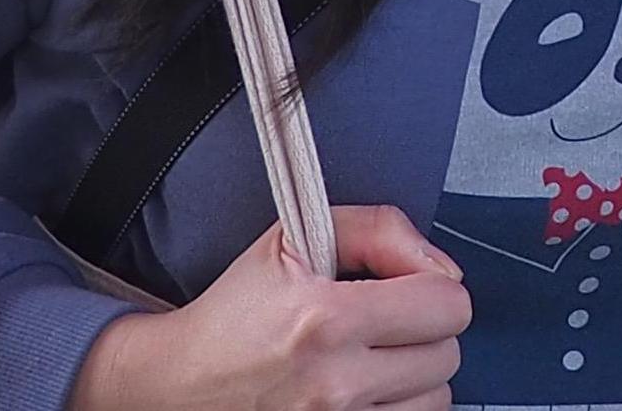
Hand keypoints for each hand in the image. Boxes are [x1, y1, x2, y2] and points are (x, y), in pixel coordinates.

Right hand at [67, 204, 469, 410]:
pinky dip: (393, 410)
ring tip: (372, 361)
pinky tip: (365, 392)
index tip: (409, 286)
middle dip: (424, 333)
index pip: (447, 304)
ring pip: (433, 402)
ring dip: (413, 380)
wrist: (174, 384)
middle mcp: (334, 385)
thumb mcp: (296, 238)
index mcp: (327, 320)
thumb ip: (380, 229)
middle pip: (446, 357)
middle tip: (385, 324)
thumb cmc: (234, 312)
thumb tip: (441, 267)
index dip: (435, 286)